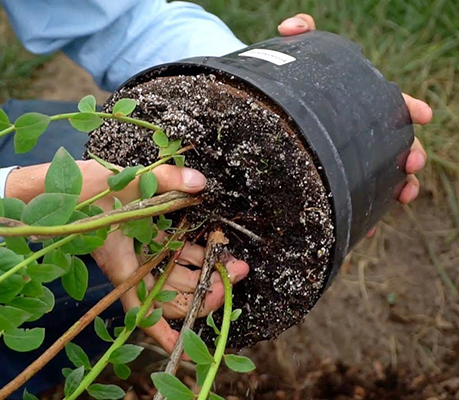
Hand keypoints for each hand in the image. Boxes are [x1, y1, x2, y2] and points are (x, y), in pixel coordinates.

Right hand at [84, 161, 248, 351]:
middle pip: (171, 295)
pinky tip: (212, 244)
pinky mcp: (142, 238)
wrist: (59, 186)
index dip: (164, 334)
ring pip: (176, 274)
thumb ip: (164, 179)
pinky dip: (192, 253)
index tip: (187, 351)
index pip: (144, 310)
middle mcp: (133, 266)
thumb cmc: (80, 191)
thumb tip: (200, 183)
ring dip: (204, 270)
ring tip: (233, 258)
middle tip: (237, 273)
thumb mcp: (122, 181)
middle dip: (206, 291)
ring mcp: (139, 253)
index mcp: (123, 264)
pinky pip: (171, 253)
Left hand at [277, 13, 431, 235]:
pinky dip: (362, 212)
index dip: (409, 108)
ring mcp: (345, 158)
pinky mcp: (329, 180)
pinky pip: (350, 198)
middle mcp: (357, 133)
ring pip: (380, 175)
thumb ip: (298, 35)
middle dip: (410, 153)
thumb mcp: (290, 58)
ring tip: (399, 196)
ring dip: (394, 187)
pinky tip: (364, 226)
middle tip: (411, 163)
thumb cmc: (282, 86)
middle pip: (394, 144)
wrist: (261, 114)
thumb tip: (292, 27)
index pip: (391, 103)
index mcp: (356, 103)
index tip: (423, 114)